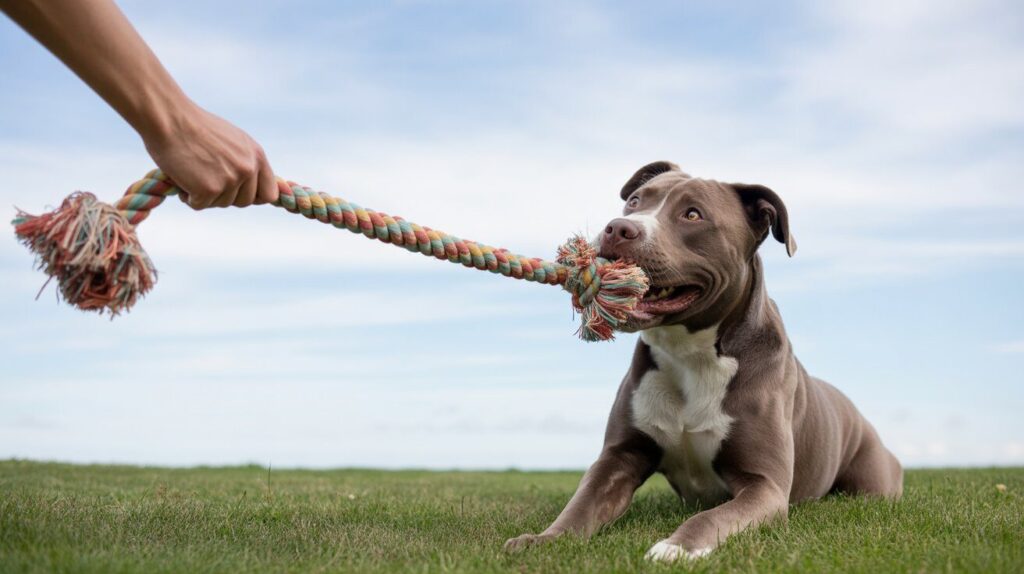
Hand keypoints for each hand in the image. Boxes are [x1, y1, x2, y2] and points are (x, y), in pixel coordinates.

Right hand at [143, 104, 278, 209]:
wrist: (169, 118)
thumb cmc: (194, 127)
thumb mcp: (233, 140)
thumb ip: (245, 161)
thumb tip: (252, 183)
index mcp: (257, 155)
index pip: (270, 193)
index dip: (254, 197)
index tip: (239, 194)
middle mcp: (248, 168)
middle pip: (244, 202)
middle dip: (225, 196)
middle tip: (206, 178)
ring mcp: (230, 180)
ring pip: (221, 204)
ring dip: (205, 195)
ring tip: (191, 171)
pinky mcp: (209, 189)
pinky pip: (199, 205)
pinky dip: (188, 197)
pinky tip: (181, 177)